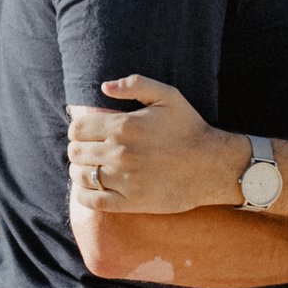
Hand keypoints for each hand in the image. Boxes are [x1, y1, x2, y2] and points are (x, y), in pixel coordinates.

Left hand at [67, 74, 244, 212]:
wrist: (212, 166)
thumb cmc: (190, 128)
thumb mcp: (168, 96)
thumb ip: (135, 84)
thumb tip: (104, 87)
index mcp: (123, 125)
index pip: (77, 129)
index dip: (77, 130)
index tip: (86, 134)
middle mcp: (119, 152)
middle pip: (75, 152)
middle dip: (78, 150)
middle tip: (89, 152)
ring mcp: (124, 179)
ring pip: (80, 176)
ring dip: (80, 171)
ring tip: (90, 169)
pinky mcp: (131, 202)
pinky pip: (93, 201)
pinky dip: (84, 195)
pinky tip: (90, 189)